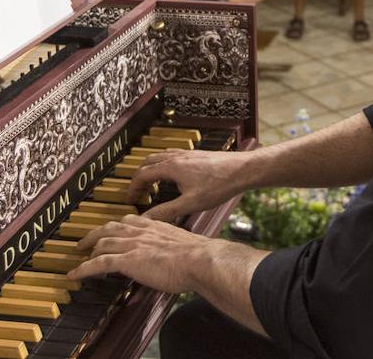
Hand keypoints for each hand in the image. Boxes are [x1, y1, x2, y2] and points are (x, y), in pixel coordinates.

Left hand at [69, 215, 209, 292]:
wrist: (199, 260)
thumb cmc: (197, 256)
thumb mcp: (182, 245)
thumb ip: (170, 247)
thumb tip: (170, 257)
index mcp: (154, 225)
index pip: (128, 221)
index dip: (115, 228)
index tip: (110, 232)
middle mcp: (141, 231)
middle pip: (109, 228)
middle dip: (94, 235)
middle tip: (84, 243)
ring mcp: (133, 244)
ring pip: (102, 243)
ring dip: (88, 252)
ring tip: (79, 259)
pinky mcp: (128, 260)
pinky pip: (99, 263)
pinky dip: (84, 269)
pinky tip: (75, 274)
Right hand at [128, 149, 248, 221]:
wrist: (243, 169)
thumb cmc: (219, 185)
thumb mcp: (191, 203)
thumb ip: (167, 212)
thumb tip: (146, 220)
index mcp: (171, 167)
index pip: (142, 174)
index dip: (132, 187)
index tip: (130, 199)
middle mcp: (176, 157)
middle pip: (148, 162)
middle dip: (139, 177)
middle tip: (138, 192)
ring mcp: (187, 154)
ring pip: (160, 157)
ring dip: (151, 169)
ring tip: (151, 185)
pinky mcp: (196, 155)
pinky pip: (172, 156)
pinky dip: (164, 165)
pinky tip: (173, 176)